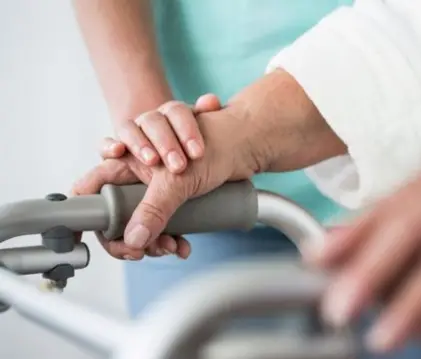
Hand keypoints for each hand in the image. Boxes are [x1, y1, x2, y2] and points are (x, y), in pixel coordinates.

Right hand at [72, 105, 260, 259]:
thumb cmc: (212, 143)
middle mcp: (137, 174)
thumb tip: (135, 240)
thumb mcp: (178, 178)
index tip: (105, 231)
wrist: (248, 144)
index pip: (92, 185)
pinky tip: (184, 246)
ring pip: (141, 224)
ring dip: (154, 240)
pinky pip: (163, 226)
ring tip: (174, 247)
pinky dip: (171, 237)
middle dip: (131, 235)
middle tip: (148, 249)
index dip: (90, 208)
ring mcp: (156, 188)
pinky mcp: (175, 200)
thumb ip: (155, 207)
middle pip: (117, 214)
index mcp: (127, 158)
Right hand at [110, 94, 220, 172]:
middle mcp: (150, 121)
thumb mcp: (200, 135)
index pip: (177, 112)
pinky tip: (117, 151)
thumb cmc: (190, 148)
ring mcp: (132, 134)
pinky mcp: (116, 150)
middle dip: (167, 143)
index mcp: (173, 114)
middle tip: (179, 166)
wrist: (173, 160)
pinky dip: (108, 146)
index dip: (187, 130)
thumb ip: (205, 116)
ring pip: (129, 130)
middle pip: (154, 122)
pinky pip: (105, 145)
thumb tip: (211, 100)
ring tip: (152, 160)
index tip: (198, 153)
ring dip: (140, 144)